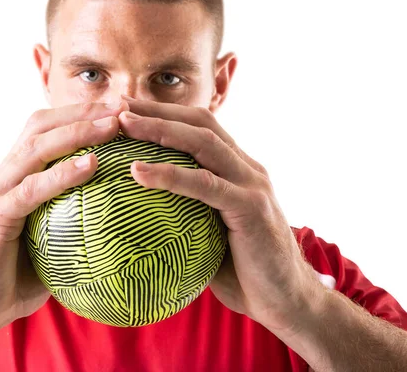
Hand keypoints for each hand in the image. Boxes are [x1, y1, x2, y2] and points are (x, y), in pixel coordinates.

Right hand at [0, 100, 127, 339]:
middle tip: (122, 106)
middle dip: (82, 112)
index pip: (46, 131)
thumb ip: (75, 221)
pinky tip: (90, 166)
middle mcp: (3, 177)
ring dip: (76, 133)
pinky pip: (31, 190)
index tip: (119, 110)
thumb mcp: (52, 241)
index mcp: (16, 176)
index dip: (80, 115)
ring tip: (112, 126)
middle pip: (40, 127)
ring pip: (35, 150)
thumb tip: (122, 218)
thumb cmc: (18, 277)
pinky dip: (61, 174)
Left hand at [117, 95, 322, 332]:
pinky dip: (170, 174)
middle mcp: (247, 169)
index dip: (166, 114)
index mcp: (238, 170)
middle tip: (120, 105)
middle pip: (200, 124)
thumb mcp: (211, 235)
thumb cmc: (243, 272)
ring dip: (161, 130)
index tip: (129, 110)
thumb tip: (140, 217)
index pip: (201, 128)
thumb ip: (188, 215)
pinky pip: (205, 185)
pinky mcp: (251, 208)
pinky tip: (138, 171)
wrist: (286, 301)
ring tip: (124, 125)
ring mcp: (252, 185)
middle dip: (158, 110)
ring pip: (203, 143)